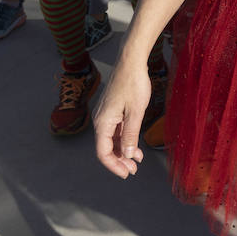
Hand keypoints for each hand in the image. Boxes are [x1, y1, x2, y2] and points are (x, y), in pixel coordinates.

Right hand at [93, 62, 151, 177]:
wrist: (131, 61)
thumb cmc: (134, 84)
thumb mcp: (136, 112)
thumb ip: (130, 134)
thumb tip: (126, 154)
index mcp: (103, 122)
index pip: (103, 152)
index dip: (114, 166)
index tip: (126, 174)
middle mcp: (100, 120)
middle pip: (106, 148)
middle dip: (119, 161)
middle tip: (133, 170)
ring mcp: (105, 114)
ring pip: (111, 139)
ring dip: (122, 151)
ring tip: (137, 160)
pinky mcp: (112, 109)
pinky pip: (115, 130)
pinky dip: (124, 139)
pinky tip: (135, 145)